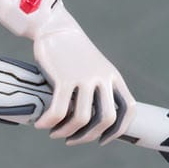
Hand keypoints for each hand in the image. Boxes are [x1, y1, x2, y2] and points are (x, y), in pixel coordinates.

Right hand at [30, 15, 132, 144]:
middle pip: (107, 118)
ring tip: (54, 133)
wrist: (55, 28)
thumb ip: (97, 89)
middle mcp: (102, 78)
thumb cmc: (72, 53)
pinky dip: (49, 122)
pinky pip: (59, 110)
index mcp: (113, 77)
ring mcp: (84, 78)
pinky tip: (40, 124)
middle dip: (89, 136)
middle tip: (73, 140)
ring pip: (82, 118)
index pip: (128, 109)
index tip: (102, 140)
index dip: (118, 130)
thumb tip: (89, 119)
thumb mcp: (94, 68)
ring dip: (66, 132)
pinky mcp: (64, 77)